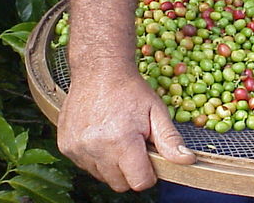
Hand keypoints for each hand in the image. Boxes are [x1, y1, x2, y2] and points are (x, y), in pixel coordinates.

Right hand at [56, 68, 195, 191]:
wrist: (98, 68)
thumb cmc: (130, 89)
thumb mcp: (156, 111)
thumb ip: (170, 140)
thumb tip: (187, 161)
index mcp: (122, 141)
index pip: (140, 182)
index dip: (149, 173)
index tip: (148, 155)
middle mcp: (96, 148)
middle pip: (119, 184)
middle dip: (130, 170)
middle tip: (132, 144)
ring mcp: (77, 148)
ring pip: (101, 176)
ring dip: (110, 164)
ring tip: (115, 136)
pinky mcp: (66, 146)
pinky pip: (85, 165)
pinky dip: (94, 157)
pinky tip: (100, 134)